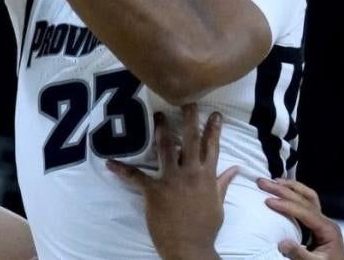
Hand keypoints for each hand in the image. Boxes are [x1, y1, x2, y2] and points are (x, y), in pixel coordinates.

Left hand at [107, 105, 239, 259]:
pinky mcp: (154, 190)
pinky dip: (121, 169)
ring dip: (161, 130)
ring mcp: (172, 180)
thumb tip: (235, 168)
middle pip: (191, 140)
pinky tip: (108, 161)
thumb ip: (223, 183)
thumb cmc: (205, 227)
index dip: (214, 128)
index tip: (214, 112)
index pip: (212, 147)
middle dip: (189, 118)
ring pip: (166, 148)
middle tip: (186, 99)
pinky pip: (135, 177)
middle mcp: (191, 173)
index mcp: (207, 176)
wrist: (190, 248)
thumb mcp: (218, 204)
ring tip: (158, 115)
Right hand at [258, 178, 343, 259]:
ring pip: (307, 196)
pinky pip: (306, 203)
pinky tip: (283, 191)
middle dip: (283, 189)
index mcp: (328, 229)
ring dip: (290, 187)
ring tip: (273, 181)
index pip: (305, 211)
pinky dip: (294, 194)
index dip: (286, 205)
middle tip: (263, 183)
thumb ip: (300, 254)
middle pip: (304, 199)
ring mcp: (323, 221)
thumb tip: (282, 243)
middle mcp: (326, 221)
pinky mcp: (317, 224)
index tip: (268, 201)